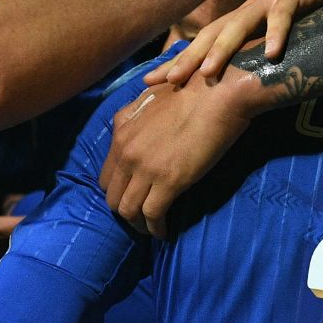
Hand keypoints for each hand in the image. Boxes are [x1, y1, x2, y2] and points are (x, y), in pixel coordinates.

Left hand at [103, 73, 255, 236]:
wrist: (217, 93)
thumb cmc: (192, 91)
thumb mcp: (151, 98)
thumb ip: (135, 117)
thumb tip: (132, 128)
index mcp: (120, 132)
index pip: (105, 176)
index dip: (117, 191)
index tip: (133, 197)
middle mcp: (126, 152)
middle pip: (112, 197)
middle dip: (124, 211)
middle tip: (142, 217)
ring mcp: (145, 168)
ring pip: (128, 210)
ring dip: (139, 224)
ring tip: (152, 228)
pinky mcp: (168, 181)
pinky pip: (152, 215)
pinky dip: (157, 228)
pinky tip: (164, 232)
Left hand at [148, 0, 322, 86]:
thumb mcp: (290, 27)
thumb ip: (271, 45)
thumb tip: (257, 75)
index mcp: (248, 16)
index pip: (207, 41)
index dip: (182, 60)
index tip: (154, 81)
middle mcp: (253, 7)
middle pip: (212, 35)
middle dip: (187, 59)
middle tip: (161, 81)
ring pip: (240, 25)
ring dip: (222, 49)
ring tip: (206, 73)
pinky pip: (284, 15)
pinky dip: (277, 33)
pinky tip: (272, 54)